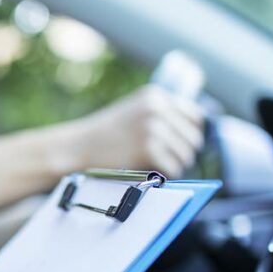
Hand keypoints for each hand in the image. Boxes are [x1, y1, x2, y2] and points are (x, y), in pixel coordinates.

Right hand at [70, 85, 204, 176]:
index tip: (181, 146)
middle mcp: (157, 109)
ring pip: (186, 155)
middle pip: (194, 138)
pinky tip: (152, 174)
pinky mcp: (149, 149)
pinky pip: (173, 168)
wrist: (76, 147)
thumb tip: (195, 131)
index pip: (196, 116)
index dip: (191, 134)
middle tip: (167, 162)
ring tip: (157, 168)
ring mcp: (153, 128)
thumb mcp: (133, 113)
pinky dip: (166, 175)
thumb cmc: (104, 135)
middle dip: (184, 153)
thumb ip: (160, 115)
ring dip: (176, 166)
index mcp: (156, 96)